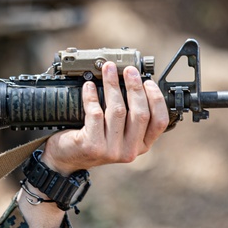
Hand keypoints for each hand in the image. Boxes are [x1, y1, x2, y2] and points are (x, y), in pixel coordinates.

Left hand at [40, 61, 168, 175]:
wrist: (67, 157)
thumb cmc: (95, 138)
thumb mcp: (118, 132)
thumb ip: (129, 115)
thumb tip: (133, 80)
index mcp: (142, 145)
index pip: (160, 122)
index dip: (156, 99)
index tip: (147, 81)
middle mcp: (130, 150)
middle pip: (140, 114)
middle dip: (134, 87)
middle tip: (128, 70)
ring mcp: (111, 150)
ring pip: (117, 111)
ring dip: (113, 86)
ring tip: (107, 70)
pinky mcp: (93, 145)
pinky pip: (95, 114)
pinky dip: (92, 96)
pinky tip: (89, 87)